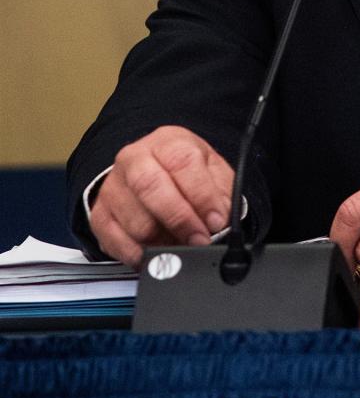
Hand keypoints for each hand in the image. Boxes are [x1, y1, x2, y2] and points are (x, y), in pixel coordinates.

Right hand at [89, 126, 234, 266]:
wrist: (151, 172)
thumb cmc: (184, 172)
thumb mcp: (212, 171)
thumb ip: (221, 193)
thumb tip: (220, 221)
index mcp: (167, 142)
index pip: (182, 162)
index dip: (202, 196)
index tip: (216, 221)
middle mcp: (134, 159)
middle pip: (151, 188)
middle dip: (180, 220)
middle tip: (199, 240)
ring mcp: (113, 187)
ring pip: (136, 222)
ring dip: (163, 242)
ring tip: (181, 245)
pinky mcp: (100, 214)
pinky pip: (117, 242)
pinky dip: (140, 255)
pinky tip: (157, 252)